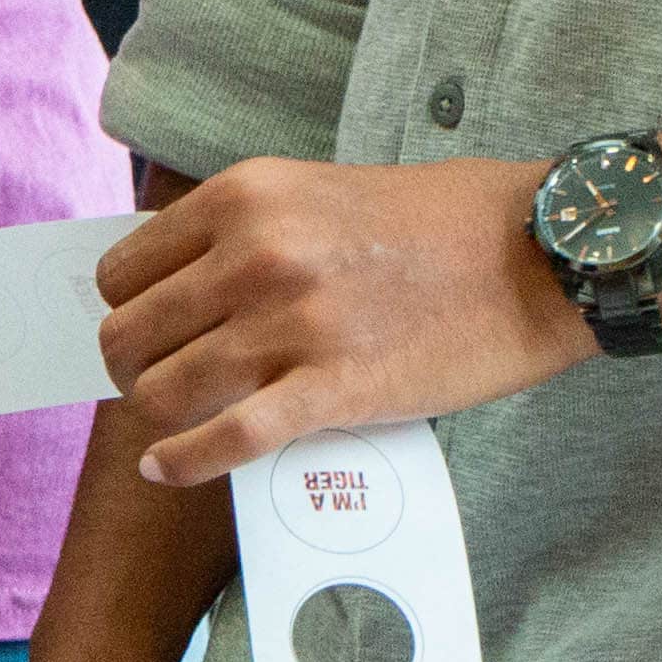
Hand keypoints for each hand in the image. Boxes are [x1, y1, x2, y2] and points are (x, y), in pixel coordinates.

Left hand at [96, 155, 584, 487]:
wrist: (538, 253)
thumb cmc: (437, 222)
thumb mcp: (315, 192)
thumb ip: (244, 233)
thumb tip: (176, 290)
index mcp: (243, 198)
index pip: (123, 271)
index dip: (124, 310)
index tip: (145, 333)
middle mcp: (253, 256)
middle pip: (129, 335)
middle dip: (131, 369)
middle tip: (158, 385)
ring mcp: (291, 324)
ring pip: (163, 391)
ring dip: (158, 417)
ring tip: (175, 424)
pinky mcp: (334, 389)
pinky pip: (227, 439)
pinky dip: (185, 463)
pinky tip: (168, 470)